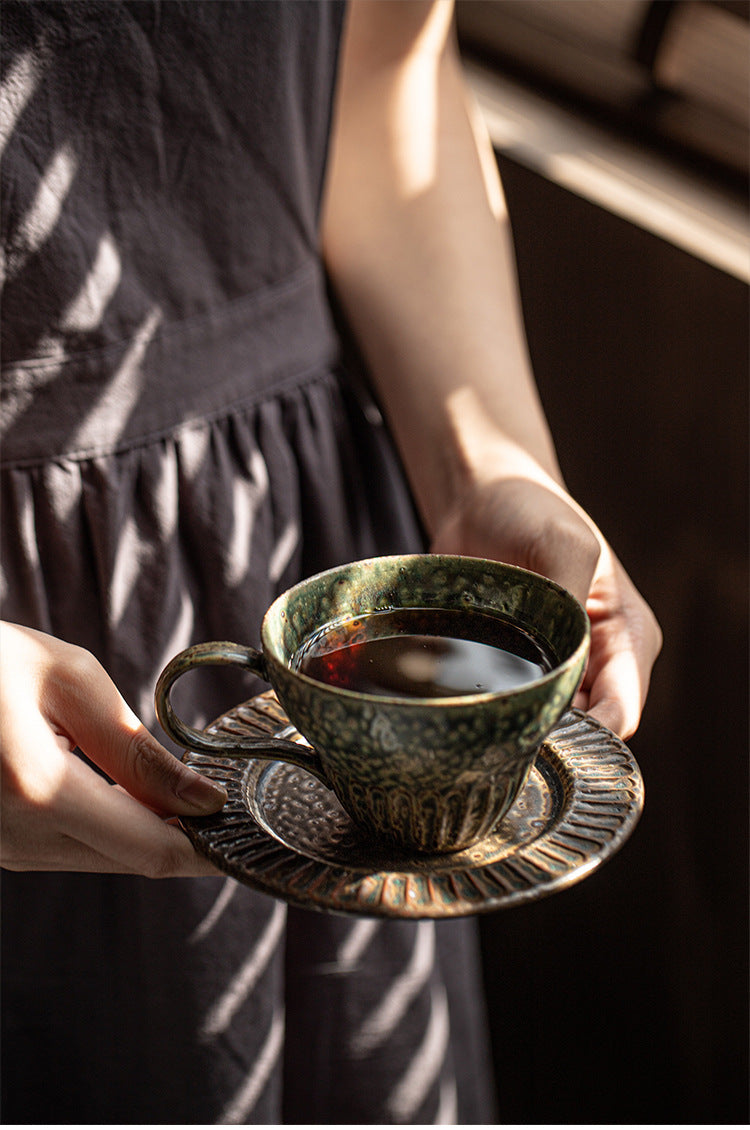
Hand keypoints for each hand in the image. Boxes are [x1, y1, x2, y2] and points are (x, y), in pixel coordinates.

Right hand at [0, 623, 226, 875]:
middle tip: (231, 802)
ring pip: (104, 858)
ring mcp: (1, 849)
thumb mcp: (72, 683)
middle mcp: (18, 837)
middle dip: (187, 837)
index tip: (251, 831)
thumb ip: (138, 752)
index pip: (151, 849)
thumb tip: (202, 800)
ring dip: (150, 832)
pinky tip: (132, 793)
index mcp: (41, 792)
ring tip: (188, 792)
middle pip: (133, 861)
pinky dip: (112, 826)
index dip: (208, 849)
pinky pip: (71, 848)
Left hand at [431, 473, 661, 738]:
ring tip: (480, 714)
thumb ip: (570, 605)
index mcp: (627, 639)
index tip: (544, 735)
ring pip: (543, 725)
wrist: (478, 495)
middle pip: (583, 730)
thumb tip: (562, 668)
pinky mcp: (510, 670)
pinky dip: (488, 709)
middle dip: (548, 736)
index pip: (622, 713)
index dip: (588, 735)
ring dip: (515, 724)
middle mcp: (595, 664)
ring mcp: (552, 670)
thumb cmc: (530, 509)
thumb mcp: (563, 544)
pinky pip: (505, 707)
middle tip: (502, 730)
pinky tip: (463, 703)